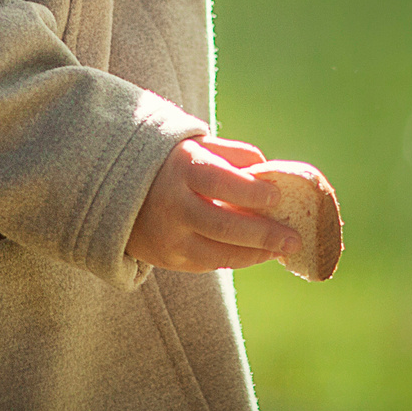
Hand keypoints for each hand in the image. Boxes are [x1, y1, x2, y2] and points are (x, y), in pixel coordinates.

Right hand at [125, 136, 301, 271]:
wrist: (117, 189)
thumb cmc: (173, 163)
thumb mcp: (196, 146)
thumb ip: (233, 155)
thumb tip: (270, 170)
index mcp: (182, 169)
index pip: (221, 182)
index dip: (251, 192)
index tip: (278, 197)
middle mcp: (172, 205)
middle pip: (223, 226)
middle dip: (263, 234)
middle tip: (294, 239)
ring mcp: (168, 236)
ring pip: (218, 253)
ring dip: (255, 254)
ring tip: (282, 250)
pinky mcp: (167, 259)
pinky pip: (208, 264)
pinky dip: (236, 259)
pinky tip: (257, 253)